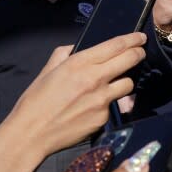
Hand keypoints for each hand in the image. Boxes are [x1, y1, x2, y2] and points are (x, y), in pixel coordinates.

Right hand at [1, 32, 146, 161]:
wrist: (31, 134)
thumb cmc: (35, 100)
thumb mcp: (49, 69)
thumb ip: (66, 54)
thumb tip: (80, 47)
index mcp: (80, 63)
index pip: (116, 45)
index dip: (133, 39)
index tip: (140, 37)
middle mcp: (95, 79)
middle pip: (131, 60)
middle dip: (139, 54)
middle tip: (139, 53)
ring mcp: (102, 100)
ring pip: (128, 84)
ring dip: (124, 81)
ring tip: (113, 84)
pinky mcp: (103, 118)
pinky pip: (114, 106)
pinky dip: (108, 104)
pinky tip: (93, 107)